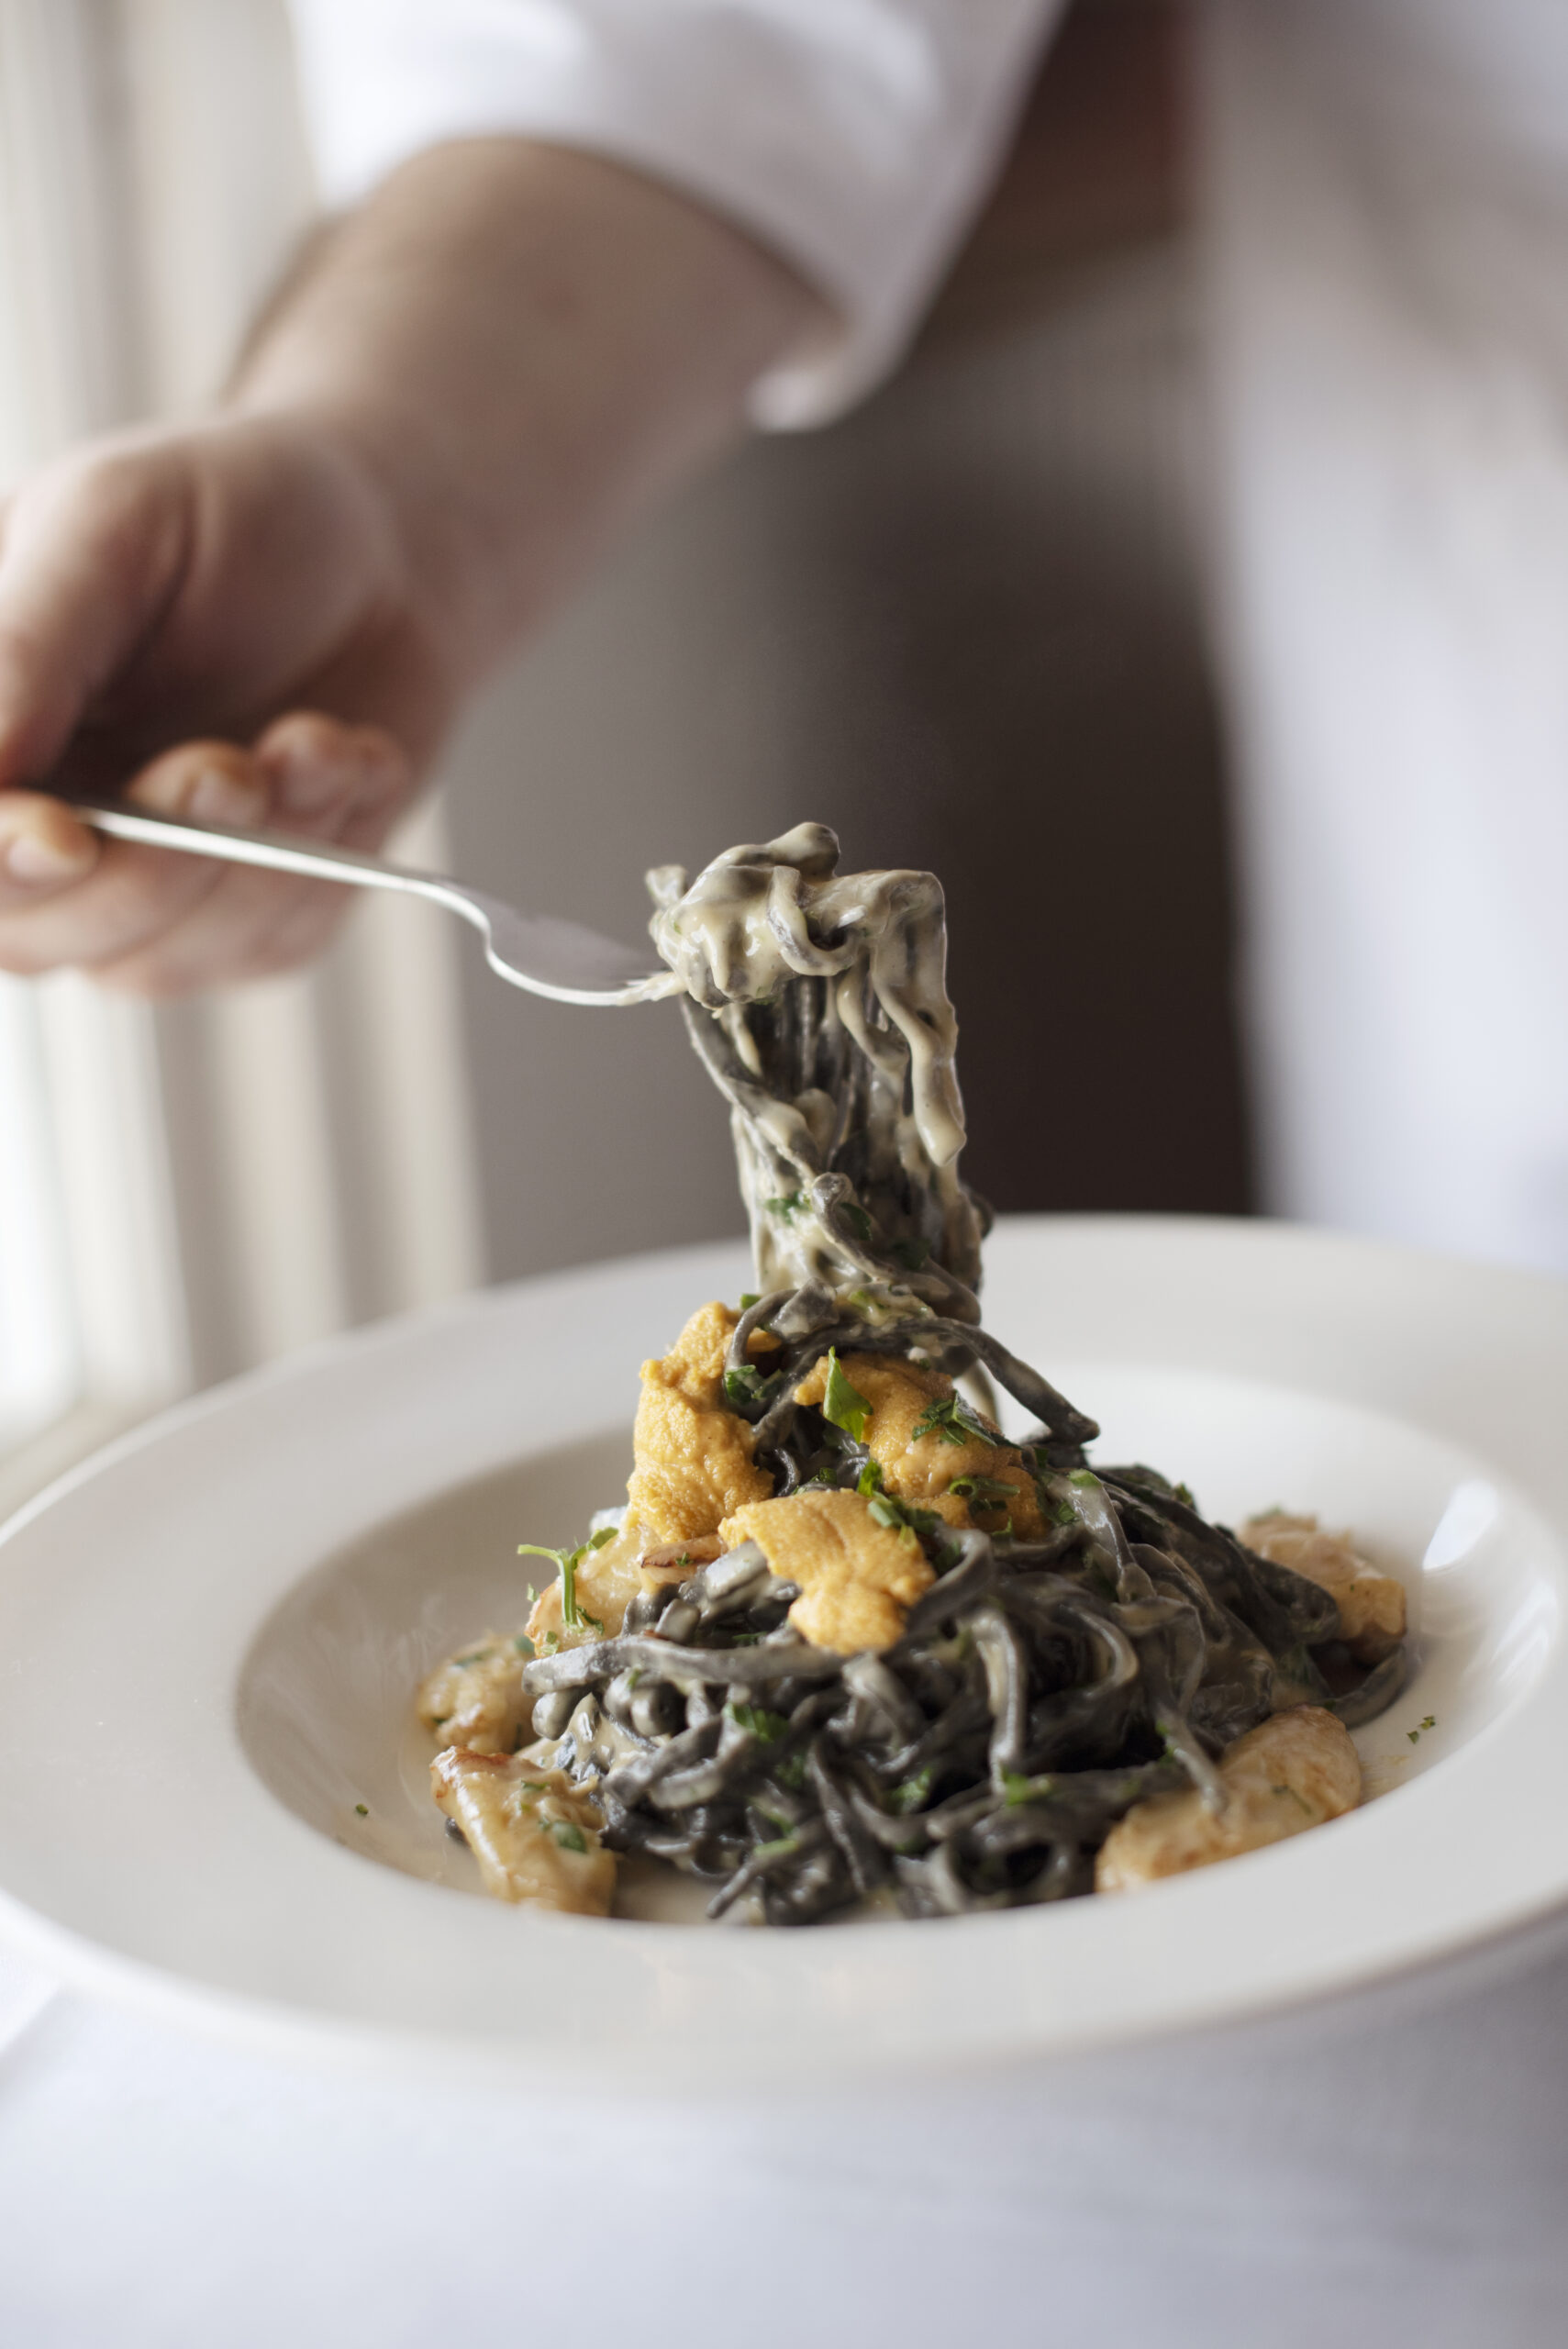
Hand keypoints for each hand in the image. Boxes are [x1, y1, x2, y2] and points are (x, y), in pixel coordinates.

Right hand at [0, 143, 821, 995]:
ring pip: (156, 950)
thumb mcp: (112, 530)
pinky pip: (263, 936)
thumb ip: (25, 651)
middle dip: (150, 857)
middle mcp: (27, 823)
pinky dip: (321, 850)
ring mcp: (132, 887)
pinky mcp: (242, 922)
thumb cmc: (231, 513)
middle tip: (230, 765)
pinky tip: (345, 755)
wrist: (384, 548)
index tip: (63, 836)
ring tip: (311, 739)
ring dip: (251, 850)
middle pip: (35, 930)